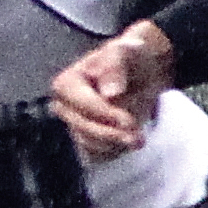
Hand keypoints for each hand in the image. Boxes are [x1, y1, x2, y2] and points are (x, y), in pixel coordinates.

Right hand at [52, 22, 175, 160]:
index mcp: (66, 84)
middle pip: (84, 129)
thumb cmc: (129, 60)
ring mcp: (75, 127)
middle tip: (138, 138)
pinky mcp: (88, 142)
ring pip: (92, 146)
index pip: (82, 106)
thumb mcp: (124, 52)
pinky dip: (116, 151)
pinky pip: (99, 156)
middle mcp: (65, 108)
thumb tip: (110, 92)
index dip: (105, 115)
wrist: (142, 74)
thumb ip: (115, 67)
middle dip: (112, 134)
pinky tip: (129, 141)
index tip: (128, 121)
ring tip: (138, 137)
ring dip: (117, 144)